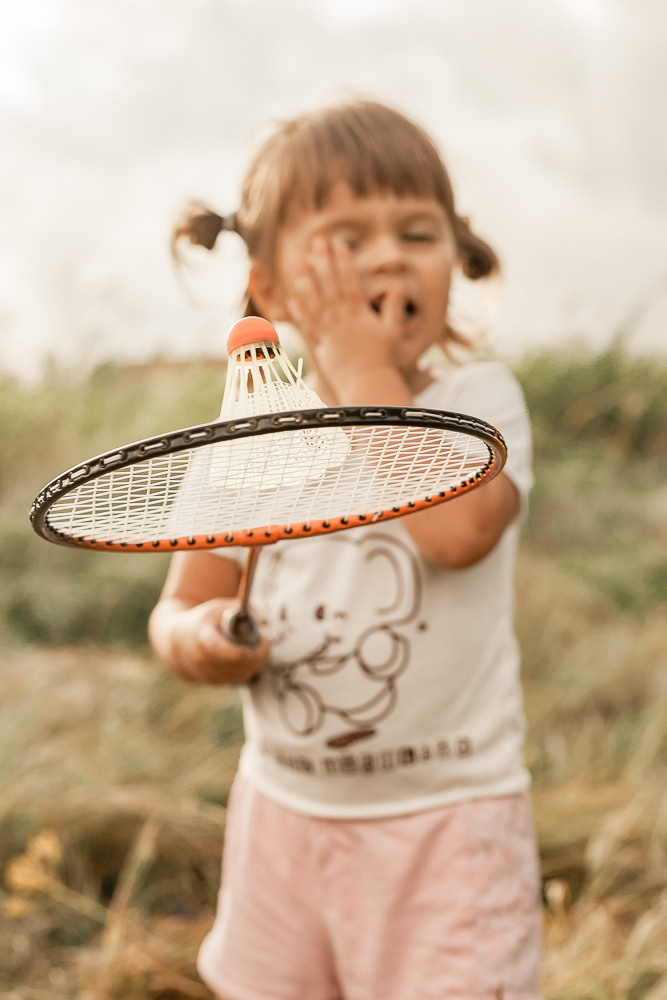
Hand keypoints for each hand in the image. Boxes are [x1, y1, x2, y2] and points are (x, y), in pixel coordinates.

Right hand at [151, 597, 269, 684]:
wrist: (177, 642)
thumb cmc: (201, 622)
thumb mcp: (217, 608)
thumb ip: (240, 610)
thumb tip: (264, 619)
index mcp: (205, 640)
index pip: (234, 654)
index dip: (254, 651)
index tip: (265, 640)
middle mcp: (204, 661)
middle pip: (242, 666)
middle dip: (259, 656)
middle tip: (264, 644)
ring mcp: (207, 674)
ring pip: (241, 675)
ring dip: (254, 664)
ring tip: (256, 649)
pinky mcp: (212, 683)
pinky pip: (236, 680)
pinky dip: (246, 670)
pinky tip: (248, 658)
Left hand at [287, 236, 405, 395]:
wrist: (367, 383)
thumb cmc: (383, 359)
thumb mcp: (392, 331)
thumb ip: (393, 308)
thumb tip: (397, 286)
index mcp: (359, 314)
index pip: (351, 281)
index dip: (345, 261)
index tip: (339, 243)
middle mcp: (342, 319)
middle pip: (331, 285)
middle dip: (324, 261)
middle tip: (317, 240)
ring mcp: (329, 331)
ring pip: (315, 301)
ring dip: (306, 280)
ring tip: (298, 262)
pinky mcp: (320, 345)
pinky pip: (308, 326)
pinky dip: (300, 312)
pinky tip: (292, 297)